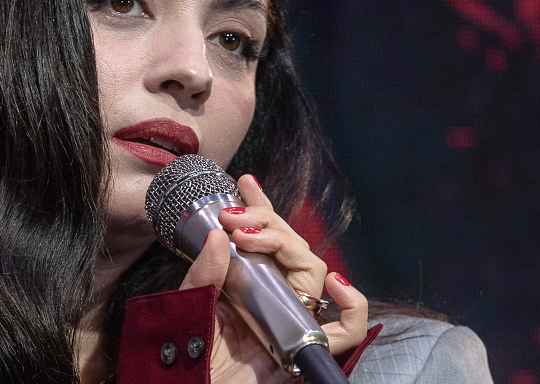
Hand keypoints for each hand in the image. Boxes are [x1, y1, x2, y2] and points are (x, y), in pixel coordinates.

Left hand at [179, 175, 368, 382]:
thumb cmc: (187, 356)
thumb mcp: (188, 304)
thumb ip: (202, 273)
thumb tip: (219, 234)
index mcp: (245, 286)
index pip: (263, 240)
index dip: (260, 210)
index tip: (246, 183)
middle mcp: (272, 298)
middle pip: (291, 248)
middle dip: (266, 221)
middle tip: (233, 216)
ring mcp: (291, 320)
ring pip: (318, 273)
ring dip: (290, 246)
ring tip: (253, 239)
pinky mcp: (306, 348)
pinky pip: (347, 330)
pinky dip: (352, 306)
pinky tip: (335, 285)